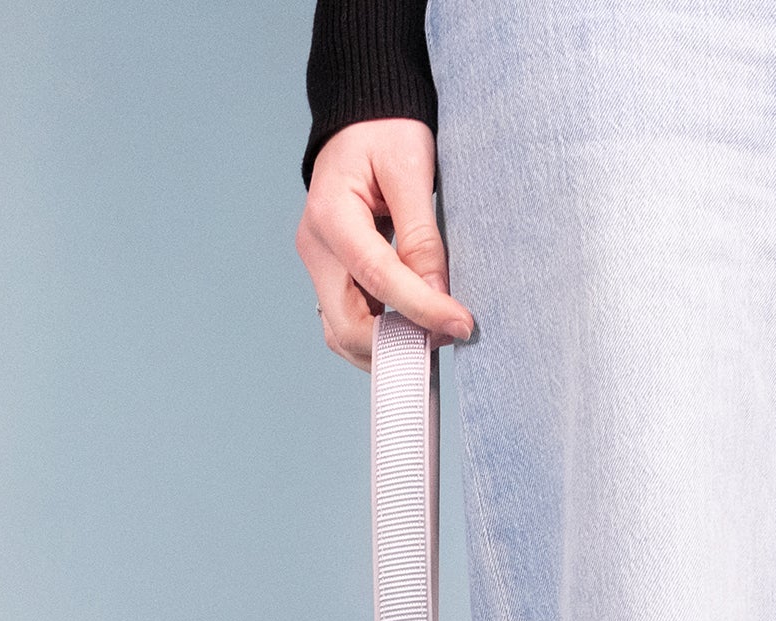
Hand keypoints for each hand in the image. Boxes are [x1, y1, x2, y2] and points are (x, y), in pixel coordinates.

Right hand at [296, 118, 473, 371]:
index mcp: (331, 215)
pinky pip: (350, 320)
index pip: (376, 278)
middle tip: (445, 339)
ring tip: (433, 338)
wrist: (362, 118)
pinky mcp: (332, 273)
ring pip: (343, 333)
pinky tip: (414, 328)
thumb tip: (437, 292)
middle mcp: (316, 248)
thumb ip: (421, 233)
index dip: (420, 309)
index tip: (460, 324)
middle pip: (346, 326)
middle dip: (394, 344)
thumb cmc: (385, 128)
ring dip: (386, 346)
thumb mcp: (410, 167)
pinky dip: (381, 334)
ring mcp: (320, 265)